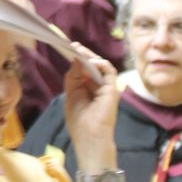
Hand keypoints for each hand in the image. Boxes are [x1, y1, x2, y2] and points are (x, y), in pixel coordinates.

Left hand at [62, 49, 120, 174]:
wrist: (89, 136)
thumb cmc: (78, 118)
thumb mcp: (71, 93)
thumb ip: (73, 76)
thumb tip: (75, 58)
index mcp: (86, 85)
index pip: (83, 67)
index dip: (77, 56)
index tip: (68, 46)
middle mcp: (97, 84)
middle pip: (92, 64)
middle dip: (83, 53)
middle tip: (73, 45)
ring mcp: (106, 86)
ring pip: (101, 65)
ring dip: (90, 56)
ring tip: (79, 50)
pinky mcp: (113, 89)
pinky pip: (110, 72)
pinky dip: (101, 64)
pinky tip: (90, 61)